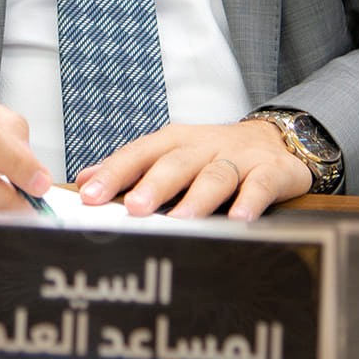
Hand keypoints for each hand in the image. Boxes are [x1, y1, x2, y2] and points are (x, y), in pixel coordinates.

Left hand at [72, 121, 311, 220]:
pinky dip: (250, 201)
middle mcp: (203, 146)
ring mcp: (237, 158)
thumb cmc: (212, 154)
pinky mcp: (271, 171)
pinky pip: (260, 185)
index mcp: (173, 141)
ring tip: (181, 219)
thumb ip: (130, 168)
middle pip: (175, 162)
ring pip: (216, 174)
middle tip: (134, 207)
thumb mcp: (170, 154)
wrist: (274, 138)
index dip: (114, 173)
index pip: (139, 154)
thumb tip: (84, 179)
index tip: (91, 195)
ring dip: (198, 197)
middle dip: (153, 184)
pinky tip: (238, 219)